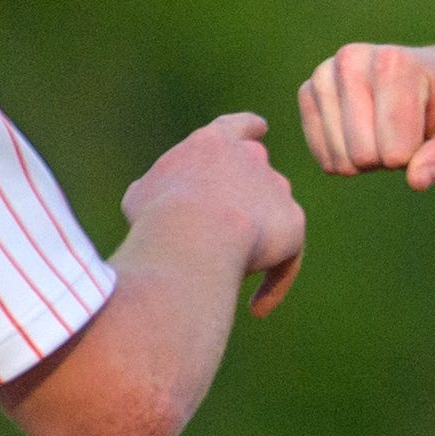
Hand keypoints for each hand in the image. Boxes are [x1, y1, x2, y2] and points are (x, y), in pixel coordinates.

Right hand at [122, 112, 306, 314]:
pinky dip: (273, 283)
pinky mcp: (293, 224)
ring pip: (272, 218)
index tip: (260, 127)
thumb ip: (156, 192)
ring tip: (231, 277)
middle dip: (248, 199)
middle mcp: (251, 159)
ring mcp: (276, 189)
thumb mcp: (142, 196)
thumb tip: (155, 203)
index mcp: (212, 144)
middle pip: (258, 176)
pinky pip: (285, 259)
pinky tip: (257, 308)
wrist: (193, 233)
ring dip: (257, 244)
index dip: (247, 128)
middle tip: (226, 231)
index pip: (235, 128)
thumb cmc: (158, 215)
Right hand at [297, 42, 434, 189]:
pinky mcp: (308, 93)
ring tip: (387, 130)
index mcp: (392, 62)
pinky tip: (365, 134)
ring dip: (370, 161)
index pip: (396, 150)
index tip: (426, 127)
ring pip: (341, 161)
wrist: (433, 80)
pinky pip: (324, 159)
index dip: (417, 155)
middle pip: (364, 156)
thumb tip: (416, 180)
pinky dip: (348, 160)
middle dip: (391, 158)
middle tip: (407, 131)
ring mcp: (323, 74)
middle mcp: (349, 60)